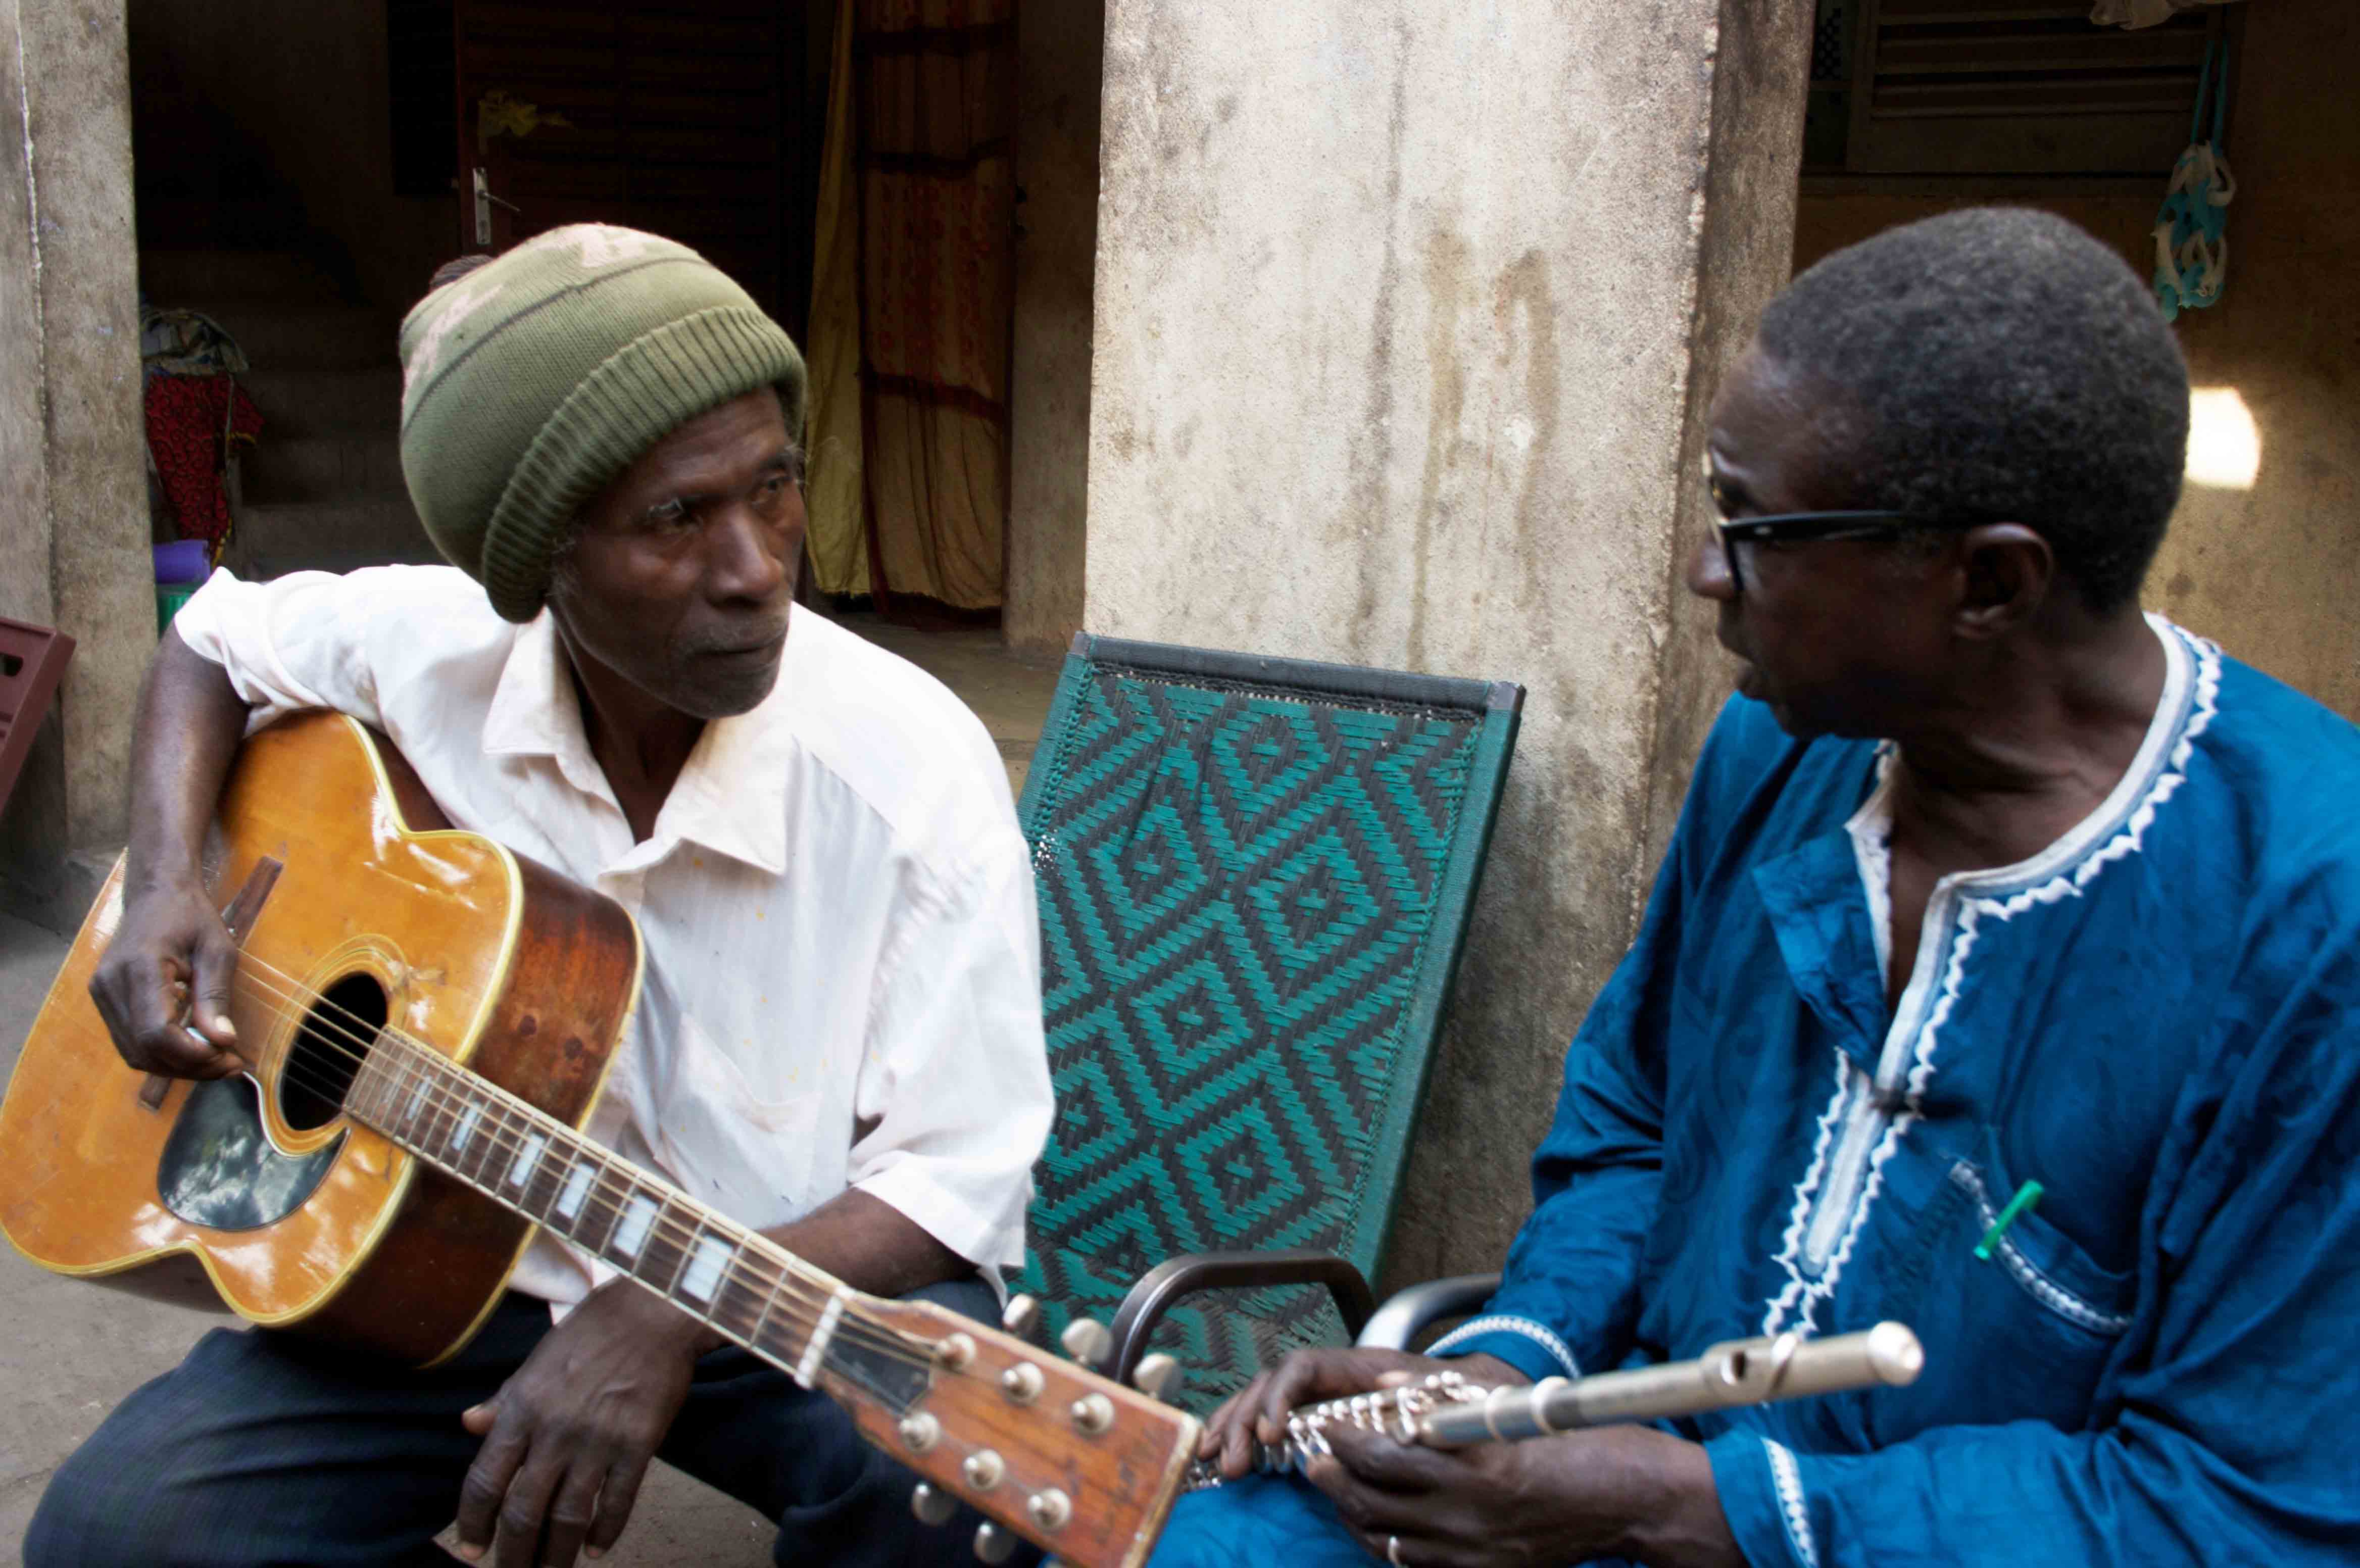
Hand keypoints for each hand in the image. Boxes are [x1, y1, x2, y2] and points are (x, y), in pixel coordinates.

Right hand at [87, 877, 243, 1078]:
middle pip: (144, 1051)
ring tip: (217, 1060)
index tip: (229, 1056)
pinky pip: (130, 1041)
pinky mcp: (105, 999)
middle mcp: (111, 985)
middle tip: (230, 1065)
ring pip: (134, 1053)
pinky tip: (193, 1048)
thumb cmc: (191, 916)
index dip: (192, 1055)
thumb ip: (215, 995)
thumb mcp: (217, 949)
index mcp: (139, 967)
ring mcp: (102, 994)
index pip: (156, 1033)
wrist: (156, 894)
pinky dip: (163, 1053)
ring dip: (177, 1066)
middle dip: (190, 1067)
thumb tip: (222, 1041)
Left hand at [453, 1283, 704, 1566]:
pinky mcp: (637, 1444)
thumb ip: (504, 1399)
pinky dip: (606, 1532)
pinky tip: (598, 1549)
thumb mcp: (538, 1359)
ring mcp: (597, 1440)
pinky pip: (618, 1501)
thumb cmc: (594, 1329)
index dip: (473, 1522)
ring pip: (568, 1517)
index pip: (485, 1480)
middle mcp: (554, 1431)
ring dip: (558, 1555)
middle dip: (515, 1554)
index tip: (471, 1549)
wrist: (656, 1310)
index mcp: (523, 1408)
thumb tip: (468, 1424)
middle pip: (524, 1511)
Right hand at [1198, 1348, 1525, 1480]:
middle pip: (1273, 1385)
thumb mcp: (1449, 1392)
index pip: (1304, 1367)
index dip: (1281, 1394)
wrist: (1472, 1406)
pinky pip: (1271, 1425)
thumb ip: (1424, 1390)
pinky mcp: (1318, 1423)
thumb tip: (1393, 1388)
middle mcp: (1333, 1378)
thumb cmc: (1460, 1398)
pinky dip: (1245, 1438)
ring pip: (1264, 1403)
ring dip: (1235, 1428)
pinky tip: (1228, 1458)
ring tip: (1218, 1460)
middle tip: (1232, 1459)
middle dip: (1244, 1418)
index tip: (1272, 1431)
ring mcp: (1322, 1399)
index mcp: (1358, 1366)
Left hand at [1307, 1421, 1741, 1567]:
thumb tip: (1387, 1387)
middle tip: (1315, 1459)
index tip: (1325, 1425)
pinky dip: (1385, 1540)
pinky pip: (1414, 1561)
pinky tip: (1375, 1520)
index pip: (1381, 1456)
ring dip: (1351, 1511)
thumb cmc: (1569, 1442)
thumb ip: (1443, 1401)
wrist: (1622, 1498)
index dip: (1343, 1441)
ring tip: (1335, 1488)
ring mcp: (1473, 1550)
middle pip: (1373, 1500)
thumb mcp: (1506, 1408)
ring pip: (1385, 1536)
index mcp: (1472, 1465)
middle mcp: (1467, 1513)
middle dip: (1334, 1478)